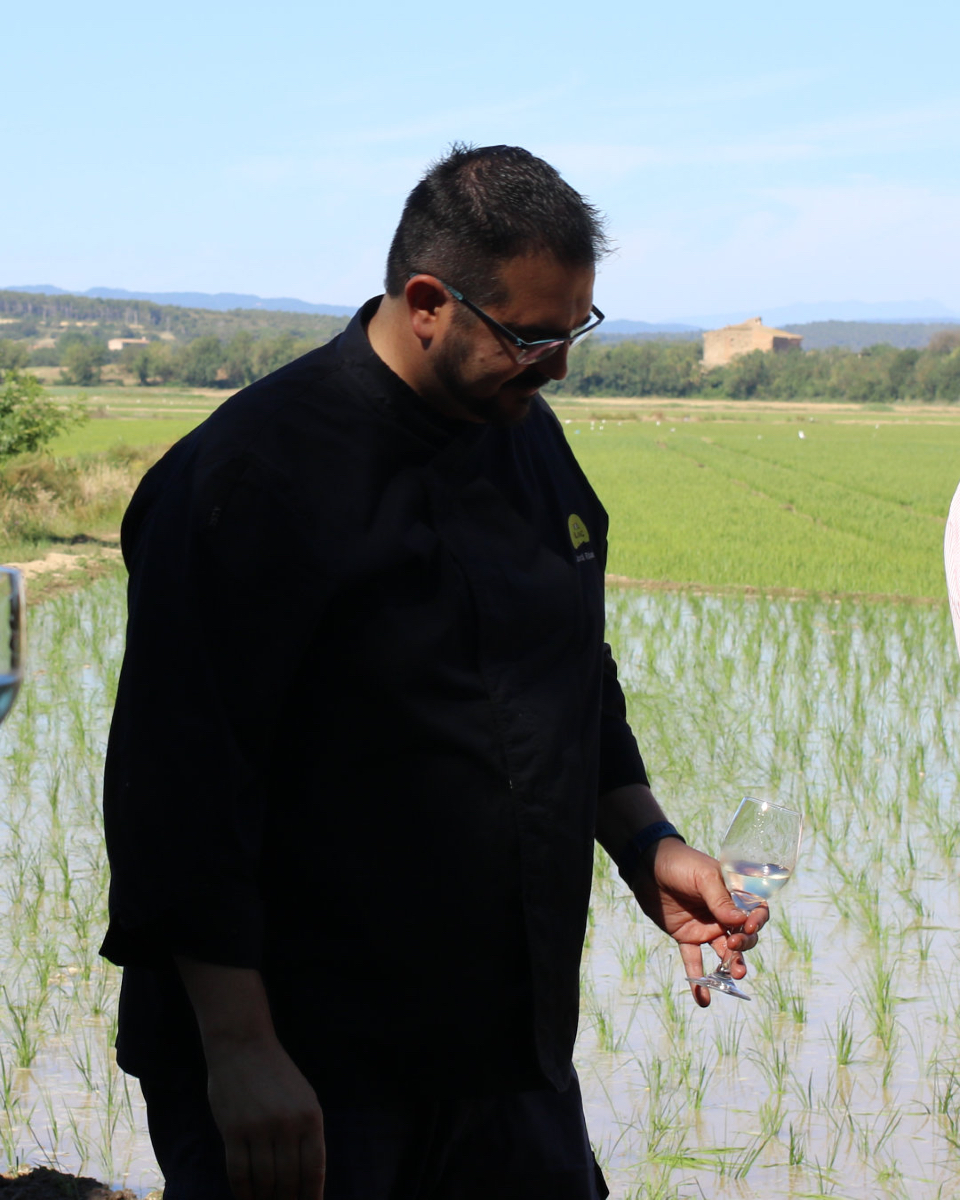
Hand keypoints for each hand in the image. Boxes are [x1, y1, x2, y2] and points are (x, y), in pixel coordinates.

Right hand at [205, 1036, 325, 1199]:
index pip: (314, 1170)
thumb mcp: (304, 1098)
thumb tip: (308, 1178)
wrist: (243, 1046)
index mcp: (311, 1116)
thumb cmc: (276, 1075)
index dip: (311, 1198)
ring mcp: (260, 1128)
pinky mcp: (234, 1130)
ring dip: (265, 1199)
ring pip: (264, 1181)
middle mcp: (288, 1124)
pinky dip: (243, 1192)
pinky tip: (247, 1197)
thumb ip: (308, 1134)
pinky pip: (239, 1173)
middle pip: (288, 1181)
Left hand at [630, 837, 767, 1006]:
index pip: (755, 912)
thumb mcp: (702, 876)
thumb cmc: (679, 863)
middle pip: (744, 936)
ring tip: (733, 977)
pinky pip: (695, 962)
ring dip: (731, 967)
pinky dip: (699, 981)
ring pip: (725, 953)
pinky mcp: (686, 937)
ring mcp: (705, 928)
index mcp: (733, 895)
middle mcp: (723, 914)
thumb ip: (720, 899)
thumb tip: (741, 921)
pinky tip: (703, 999)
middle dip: (743, 945)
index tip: (748, 926)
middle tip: (733, 946)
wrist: (646, 866)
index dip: (757, 921)